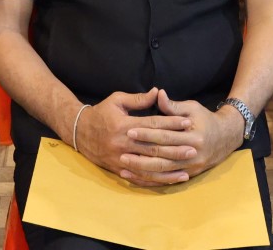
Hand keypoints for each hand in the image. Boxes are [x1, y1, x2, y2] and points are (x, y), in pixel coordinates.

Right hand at [76, 88, 192, 186]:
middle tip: (194, 147)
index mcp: (123, 124)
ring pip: (148, 166)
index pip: (152, 125)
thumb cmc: (101, 113)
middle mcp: (122, 143)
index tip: (188, 122)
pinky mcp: (118, 169)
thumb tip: (158, 92)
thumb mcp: (117, 100)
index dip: (171, 123)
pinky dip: (155, 180)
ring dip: (169, 168)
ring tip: (187, 168)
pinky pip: (140, 177)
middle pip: (153, 147)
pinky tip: (169, 179)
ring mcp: (120, 159)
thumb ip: (138, 99)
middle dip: (175, 148)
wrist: (79, 132)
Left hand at [121, 89, 243, 180]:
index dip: (147, 133)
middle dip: (140, 154)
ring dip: (142, 170)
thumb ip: (173, 105)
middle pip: (162, 155)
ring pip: (162, 171)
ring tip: (123, 166)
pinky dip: (150, 180)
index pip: (165, 135)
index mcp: (193, 136)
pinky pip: (166, 180)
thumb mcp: (191, 107)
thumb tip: (157, 94)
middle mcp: (193, 154)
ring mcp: (191, 167)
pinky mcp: (189, 174)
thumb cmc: (205, 119)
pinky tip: (135, 177)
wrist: (226, 137)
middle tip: (121, 152)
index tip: (129, 130)